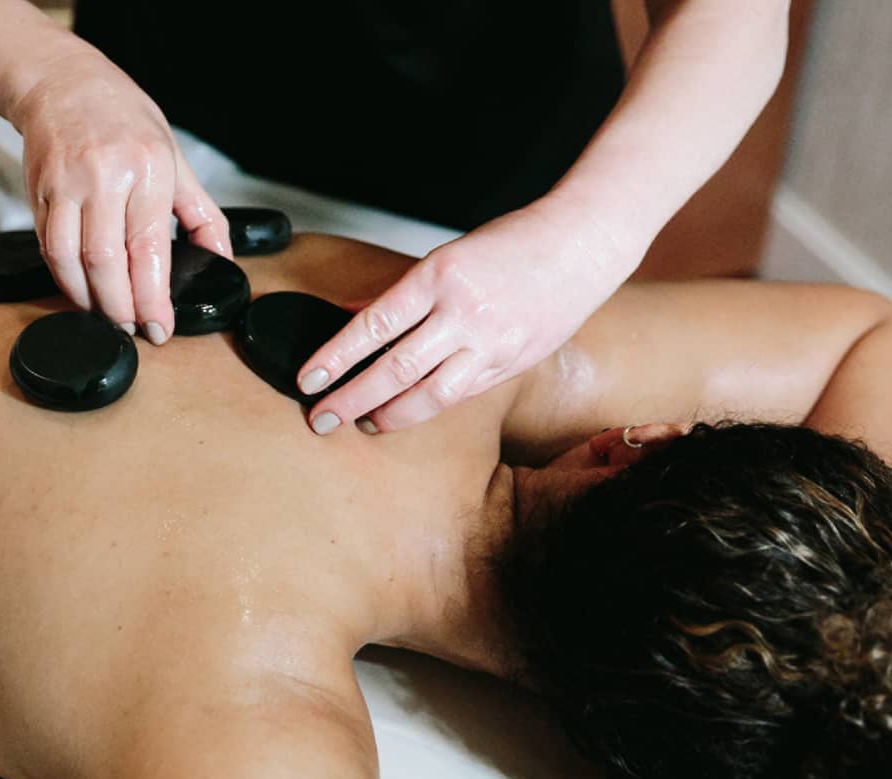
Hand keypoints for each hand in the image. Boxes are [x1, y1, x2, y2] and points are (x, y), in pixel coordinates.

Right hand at [8, 51, 229, 343]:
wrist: (63, 83)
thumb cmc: (125, 120)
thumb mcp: (175, 159)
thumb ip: (201, 214)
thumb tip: (222, 260)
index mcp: (147, 169)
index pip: (148, 248)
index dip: (152, 297)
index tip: (159, 328)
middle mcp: (104, 177)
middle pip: (106, 262)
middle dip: (121, 307)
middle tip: (134, 329)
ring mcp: (66, 184)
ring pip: (70, 260)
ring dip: (89, 300)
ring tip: (108, 318)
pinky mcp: (39, 192)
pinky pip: (48, 247)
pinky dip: (64, 279)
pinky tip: (81, 292)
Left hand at [296, 194, 627, 434]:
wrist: (581, 245)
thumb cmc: (515, 243)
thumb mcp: (449, 255)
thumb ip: (404, 292)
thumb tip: (356, 315)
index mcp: (441, 275)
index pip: (374, 324)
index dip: (337, 356)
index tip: (310, 377)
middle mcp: (465, 313)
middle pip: (396, 368)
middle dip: (353, 397)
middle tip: (322, 417)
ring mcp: (491, 344)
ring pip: (430, 394)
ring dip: (390, 414)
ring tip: (363, 422)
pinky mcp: (510, 364)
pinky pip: (461, 394)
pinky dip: (428, 406)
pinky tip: (407, 412)